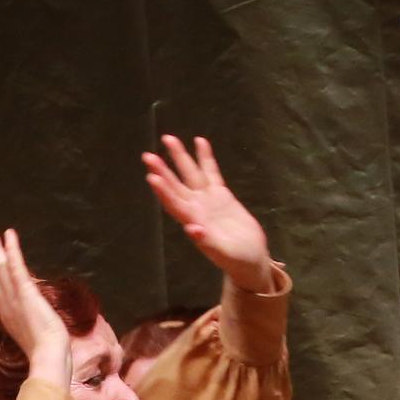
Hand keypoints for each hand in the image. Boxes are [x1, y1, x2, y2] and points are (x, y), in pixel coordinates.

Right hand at [0, 227, 71, 381]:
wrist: (48, 355)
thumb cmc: (45, 352)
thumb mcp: (33, 337)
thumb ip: (27, 327)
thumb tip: (29, 321)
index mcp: (8, 316)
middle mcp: (7, 305)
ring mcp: (14, 298)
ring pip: (2, 270)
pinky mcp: (24, 292)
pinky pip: (16, 268)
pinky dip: (13, 251)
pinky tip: (9, 237)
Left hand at [139, 136, 278, 291]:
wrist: (251, 260)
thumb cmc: (237, 261)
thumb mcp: (224, 254)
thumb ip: (208, 242)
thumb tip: (192, 230)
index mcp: (195, 223)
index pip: (175, 203)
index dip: (164, 191)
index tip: (152, 176)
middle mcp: (197, 209)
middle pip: (177, 186)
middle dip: (163, 170)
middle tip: (148, 156)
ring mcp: (208, 201)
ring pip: (191, 174)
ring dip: (180, 157)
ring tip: (169, 139)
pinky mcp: (222, 196)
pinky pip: (212, 172)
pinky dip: (206, 158)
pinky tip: (200, 141)